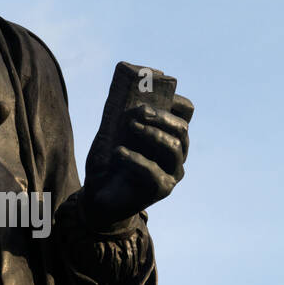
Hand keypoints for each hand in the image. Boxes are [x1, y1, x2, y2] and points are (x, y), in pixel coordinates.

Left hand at [80, 93, 192, 229]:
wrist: (98, 195)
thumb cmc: (107, 162)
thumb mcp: (111, 133)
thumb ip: (120, 116)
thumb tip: (126, 96)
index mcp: (168, 133)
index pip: (185, 112)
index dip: (175, 100)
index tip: (157, 90)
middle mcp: (176, 152)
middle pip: (182, 128)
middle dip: (162, 116)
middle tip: (141, 111)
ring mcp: (172, 171)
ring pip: (174, 147)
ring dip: (153, 134)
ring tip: (131, 127)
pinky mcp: (163, 188)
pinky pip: (154, 171)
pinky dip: (136, 159)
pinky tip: (118, 153)